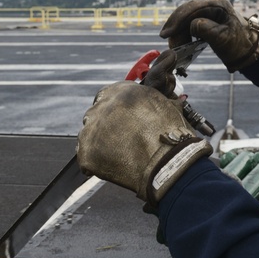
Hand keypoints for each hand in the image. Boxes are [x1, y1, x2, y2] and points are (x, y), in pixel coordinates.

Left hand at [76, 81, 212, 205]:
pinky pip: (86, 158)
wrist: (168, 161)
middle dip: (106, 126)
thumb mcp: (163, 104)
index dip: (114, 110)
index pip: (107, 96)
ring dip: (100, 143)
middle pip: (95, 115)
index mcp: (120, 91)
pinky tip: (115, 166)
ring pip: (89, 135)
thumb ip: (147, 100)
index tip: (120, 120)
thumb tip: (150, 105)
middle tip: (122, 139)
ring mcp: (91, 130)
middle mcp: (101, 106)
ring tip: (121, 155)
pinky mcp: (86, 153)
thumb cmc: (172, 135)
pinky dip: (97, 163)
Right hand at [159, 0, 258, 72]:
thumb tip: (192, 25)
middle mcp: (212, 4)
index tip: (167, 33)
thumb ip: (207, 30)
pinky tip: (180, 43)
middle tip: (167, 40)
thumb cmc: (239, 44)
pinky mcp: (205, 19)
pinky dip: (183, 33)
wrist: (248, 50)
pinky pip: (189, 24)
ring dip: (178, 32)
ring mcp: (208, 11)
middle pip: (186, 11)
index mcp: (218, 4)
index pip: (192, 8)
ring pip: (186, 18)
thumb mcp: (223, 39)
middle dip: (175, 26)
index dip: (178, 20)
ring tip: (174, 46)